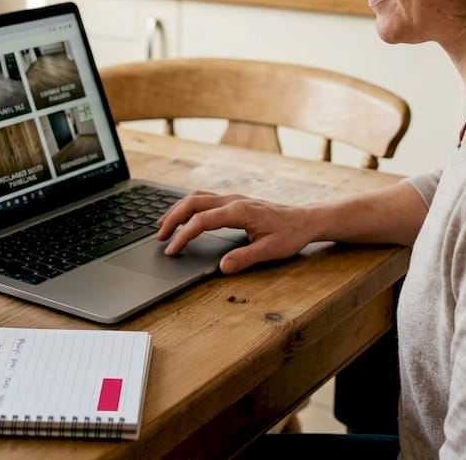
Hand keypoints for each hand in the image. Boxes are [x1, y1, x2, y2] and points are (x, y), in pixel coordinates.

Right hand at [156, 190, 315, 273]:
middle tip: (159, 238)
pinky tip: (184, 217)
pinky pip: (205, 198)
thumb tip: (222, 267)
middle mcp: (233, 201)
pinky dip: (189, 207)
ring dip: (178, 210)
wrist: (306, 220)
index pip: (201, 221)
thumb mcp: (270, 250)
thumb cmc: (291, 234)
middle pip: (192, 202)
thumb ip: (245, 258)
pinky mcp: (235, 202)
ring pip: (197, 197)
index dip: (184, 236)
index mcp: (239, 211)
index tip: (172, 250)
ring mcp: (233, 199)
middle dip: (172, 219)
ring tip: (163, 225)